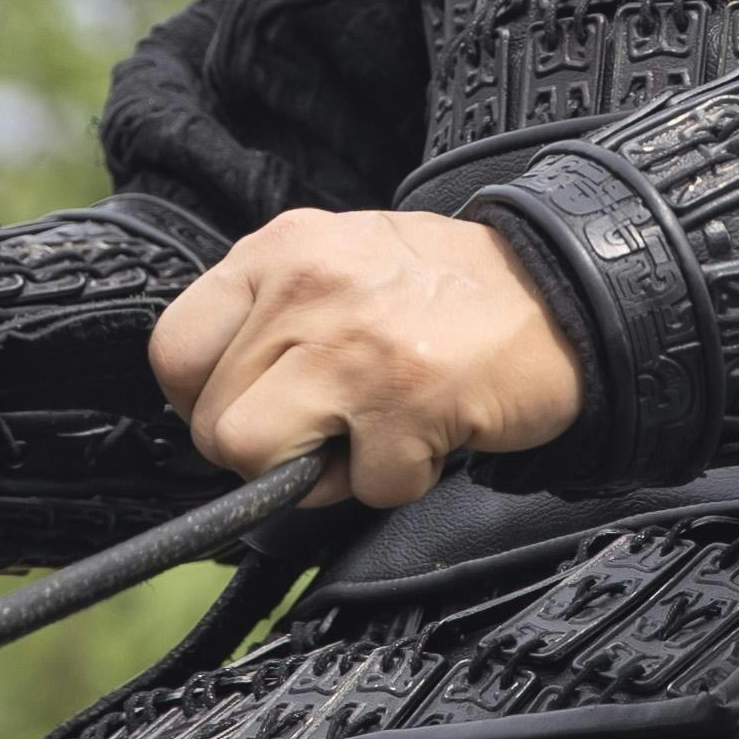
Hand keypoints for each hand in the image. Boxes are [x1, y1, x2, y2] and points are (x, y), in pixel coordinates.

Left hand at [148, 212, 582, 513]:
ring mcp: (350, 343)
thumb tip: (215, 402)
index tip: (247, 414)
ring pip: (256, 458)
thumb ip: (273, 314)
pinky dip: (402, 480)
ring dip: (320, 476)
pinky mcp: (405, 399)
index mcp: (278, 251)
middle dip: (267, 452)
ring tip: (373, 437)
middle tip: (330, 432)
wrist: (565, 287)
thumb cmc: (448, 290)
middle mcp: (303, 288)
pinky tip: (432, 432)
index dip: (202, 403)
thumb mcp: (338, 262)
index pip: (173, 351)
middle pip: (212, 422)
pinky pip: (364, 487)